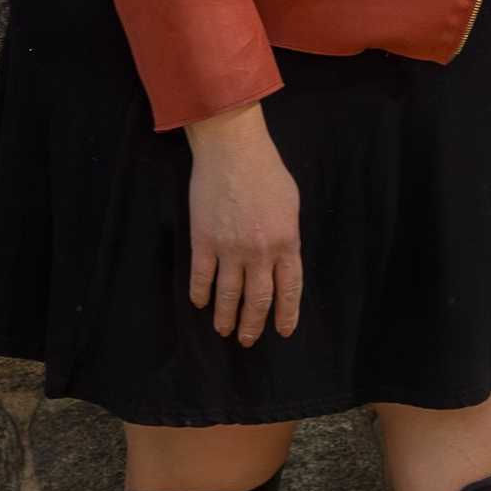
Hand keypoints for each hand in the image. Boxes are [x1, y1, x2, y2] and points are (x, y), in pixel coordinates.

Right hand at [186, 104, 303, 342]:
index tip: (283, 331)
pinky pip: (201, 277)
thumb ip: (287, 235)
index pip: (290, 289)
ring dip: (226, 317)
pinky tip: (200, 303)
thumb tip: (282, 258)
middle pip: (258, 300)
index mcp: (287, 241)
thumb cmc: (266, 169)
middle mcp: (260, 252)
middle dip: (254, 324)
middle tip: (249, 340)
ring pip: (228, 295)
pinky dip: (200, 294)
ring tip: (224, 331)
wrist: (232, 149)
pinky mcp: (203, 241)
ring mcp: (229, 249)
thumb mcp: (291, 203)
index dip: (286, 314)